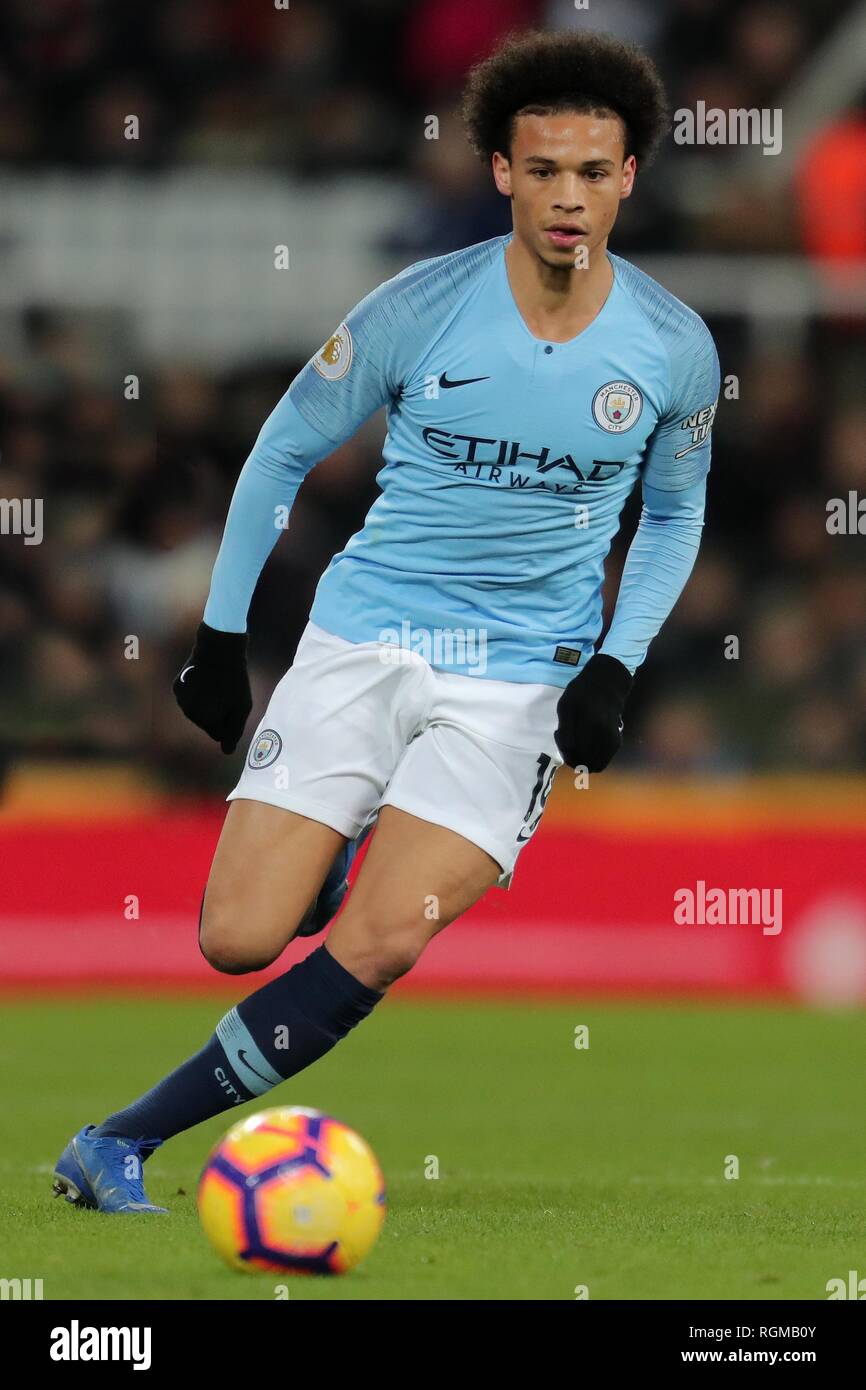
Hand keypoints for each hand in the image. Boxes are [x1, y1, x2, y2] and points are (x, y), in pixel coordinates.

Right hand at [172, 622, 251, 753]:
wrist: (219, 647)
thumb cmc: (235, 679)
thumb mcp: (242, 707)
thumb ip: (235, 732)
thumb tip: (227, 752)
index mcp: (204, 719)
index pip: (218, 734)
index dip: (230, 720)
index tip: (235, 703)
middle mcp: (187, 711)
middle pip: (207, 722)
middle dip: (218, 712)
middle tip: (228, 692)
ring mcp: (180, 698)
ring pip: (197, 711)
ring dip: (208, 703)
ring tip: (218, 685)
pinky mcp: (176, 686)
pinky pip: (190, 697)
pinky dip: (198, 693)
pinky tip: (206, 680)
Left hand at [554, 653, 632, 771]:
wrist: (606, 686)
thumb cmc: (581, 694)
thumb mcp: (566, 705)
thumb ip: (565, 728)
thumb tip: (568, 749)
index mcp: (588, 722)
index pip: (572, 751)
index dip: (563, 749)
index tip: (558, 734)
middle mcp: (602, 733)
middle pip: (584, 763)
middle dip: (572, 758)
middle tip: (567, 743)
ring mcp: (611, 739)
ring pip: (595, 765)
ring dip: (583, 761)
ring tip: (576, 744)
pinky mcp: (616, 742)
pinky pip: (603, 762)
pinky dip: (592, 759)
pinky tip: (586, 744)